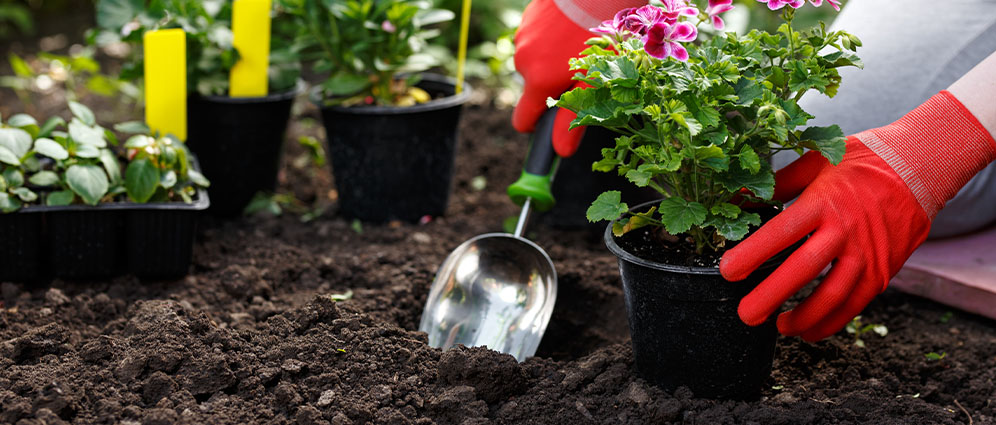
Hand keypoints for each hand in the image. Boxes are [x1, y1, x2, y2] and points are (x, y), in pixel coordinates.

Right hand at [512, 0, 589, 156]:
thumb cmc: (600, 37)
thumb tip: (561, 152)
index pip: (522, 121)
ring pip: (534, 60)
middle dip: (552, 84)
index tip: (550, 121)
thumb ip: (574, 117)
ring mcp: (523, 37)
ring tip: (578, 43)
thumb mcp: (594, 83)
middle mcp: (524, 62)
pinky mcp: (528, 17)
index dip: (536, 126)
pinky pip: (535, 37)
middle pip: (533, 87)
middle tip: (582, 69)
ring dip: (551, 58)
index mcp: (538, 82)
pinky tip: (570, 26)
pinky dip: (549, 37)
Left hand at [720, 91, 995, 340]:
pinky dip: (830, 322)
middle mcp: (844, 230)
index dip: (753, 254)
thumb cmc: (859, 162)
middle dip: (770, 296)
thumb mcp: (816, 161)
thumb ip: (777, 183)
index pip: (781, 232)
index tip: (727, 272)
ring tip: (778, 327)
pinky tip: (808, 330)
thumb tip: (737, 197)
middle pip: (803, 269)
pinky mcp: (883, 271)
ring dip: (803, 317)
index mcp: (822, 202)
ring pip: (832, 296)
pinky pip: (855, 305)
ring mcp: (866, 254)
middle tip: (746, 315)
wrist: (919, 168)